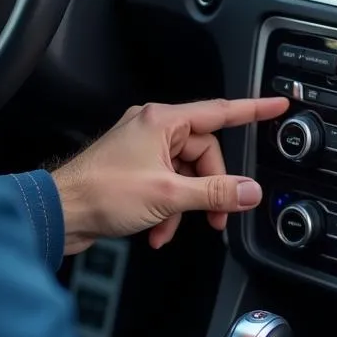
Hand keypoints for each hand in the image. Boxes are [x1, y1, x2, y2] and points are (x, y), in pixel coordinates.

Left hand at [52, 97, 288, 254]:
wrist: (59, 212)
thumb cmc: (100, 192)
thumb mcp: (168, 195)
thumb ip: (214, 193)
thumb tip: (248, 191)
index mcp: (163, 121)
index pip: (220, 111)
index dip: (253, 110)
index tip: (277, 105)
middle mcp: (153, 128)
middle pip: (204, 153)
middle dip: (210, 187)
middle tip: (216, 215)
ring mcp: (142, 148)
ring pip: (186, 173)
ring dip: (186, 205)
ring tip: (174, 227)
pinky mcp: (133, 169)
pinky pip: (167, 184)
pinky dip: (168, 209)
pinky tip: (158, 231)